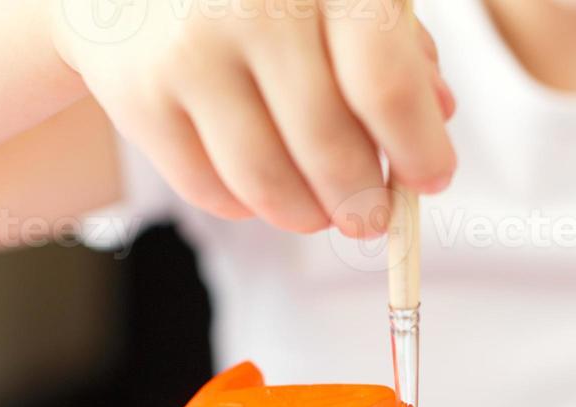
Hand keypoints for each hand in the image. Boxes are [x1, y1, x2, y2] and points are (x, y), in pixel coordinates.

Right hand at [52, 0, 455, 235]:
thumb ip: (395, 43)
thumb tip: (438, 117)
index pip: (384, 86)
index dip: (417, 149)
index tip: (431, 179)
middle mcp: (253, 7)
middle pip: (328, 147)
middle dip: (363, 201)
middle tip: (371, 217)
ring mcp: (189, 52)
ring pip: (266, 182)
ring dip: (306, 214)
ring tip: (318, 212)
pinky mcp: (137, 95)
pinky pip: (208, 188)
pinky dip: (245, 205)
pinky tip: (259, 187)